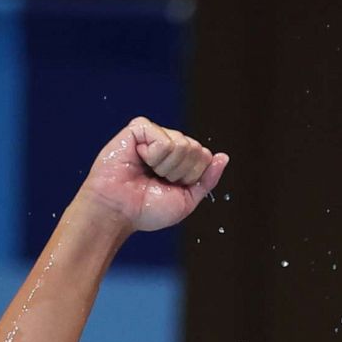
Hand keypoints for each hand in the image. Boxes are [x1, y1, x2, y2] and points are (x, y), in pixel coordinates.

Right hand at [77, 117, 228, 232]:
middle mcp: (169, 145)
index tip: (171, 187)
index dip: (191, 177)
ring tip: (147, 172)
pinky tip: (139, 160)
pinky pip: (163, 139)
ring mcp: (154, 135)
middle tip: (157, 180)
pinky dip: (155, 156)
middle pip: (196, 149)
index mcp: (181, 160)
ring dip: (166, 166)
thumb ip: (207, 179)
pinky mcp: (138, 129)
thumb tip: (223, 157)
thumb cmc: (146, 209)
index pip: (205, 156)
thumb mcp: (187, 199)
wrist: (118, 212)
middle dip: (180, 172)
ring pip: (182, 144)